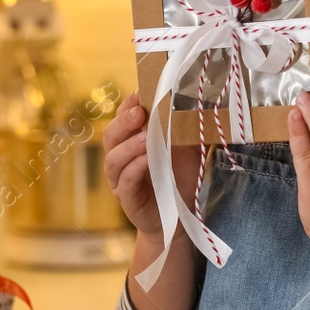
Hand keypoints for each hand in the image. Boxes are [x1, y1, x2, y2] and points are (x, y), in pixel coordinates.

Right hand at [102, 92, 200, 236]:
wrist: (179, 218)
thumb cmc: (179, 180)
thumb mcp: (187, 150)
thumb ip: (186, 129)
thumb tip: (198, 101)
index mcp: (131, 142)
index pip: (121, 118)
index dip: (128, 104)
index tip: (140, 92)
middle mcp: (120, 158)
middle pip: (111, 135)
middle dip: (124, 121)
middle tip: (140, 112)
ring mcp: (120, 179)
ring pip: (113, 158)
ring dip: (129, 145)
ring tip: (145, 137)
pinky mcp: (126, 198)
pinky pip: (125, 180)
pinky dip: (134, 168)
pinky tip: (146, 160)